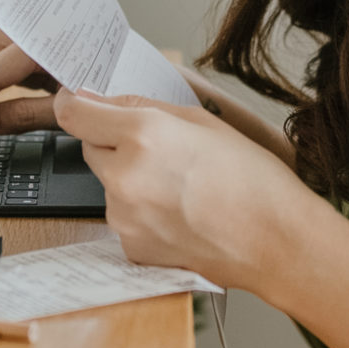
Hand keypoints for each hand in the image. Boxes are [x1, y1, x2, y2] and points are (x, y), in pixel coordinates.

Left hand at [52, 88, 319, 292]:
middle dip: (114, 144)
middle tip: (160, 151)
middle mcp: (124, 176)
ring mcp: (124, 217)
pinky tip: (179, 215)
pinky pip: (124, 219)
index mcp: (142, 136)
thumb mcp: (203, 122)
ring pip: (109, 186)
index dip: (74, 104)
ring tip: (181, 189)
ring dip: (130, 181)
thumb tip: (104, 100)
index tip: (76, 102)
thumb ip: (145, 107)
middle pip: (91, 149)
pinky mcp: (131, 248)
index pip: (75, 114)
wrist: (275, 242)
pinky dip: (142, 214)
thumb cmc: (252, 180)